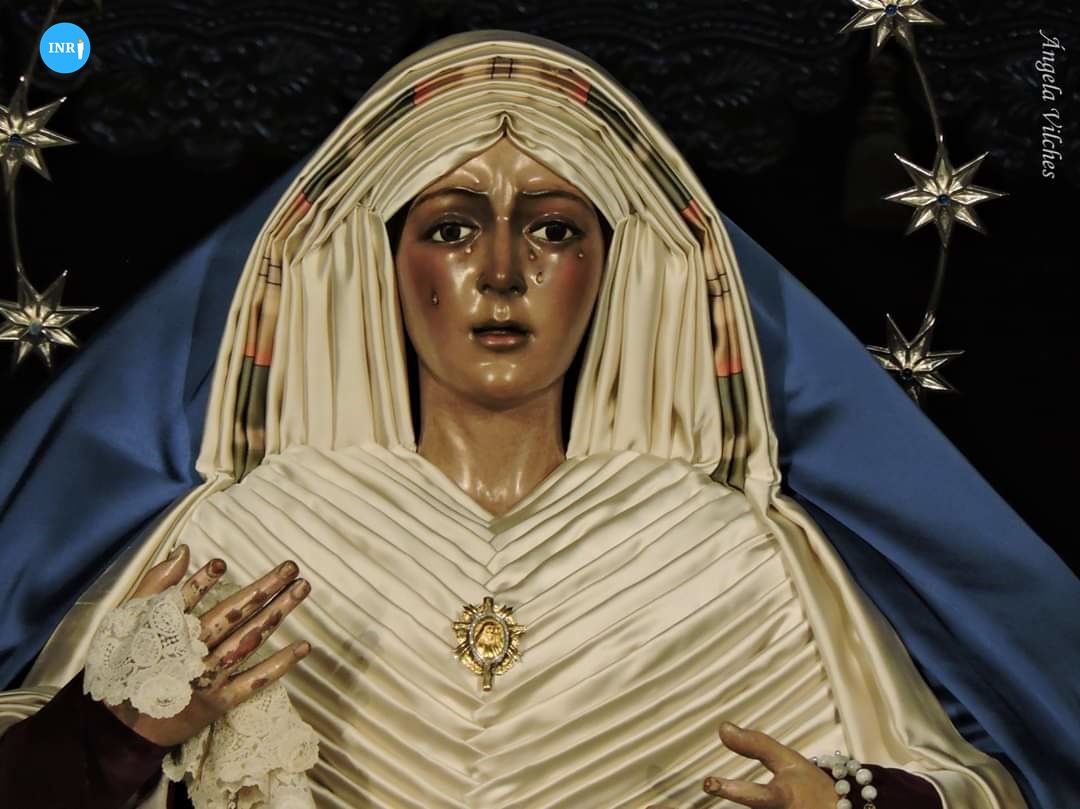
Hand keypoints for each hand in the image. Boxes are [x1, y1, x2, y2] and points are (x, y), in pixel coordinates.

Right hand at [103, 544, 311, 746]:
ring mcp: (208, 679)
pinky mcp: (220, 702)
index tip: (220, 563)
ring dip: (276, 614)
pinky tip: (303, 646)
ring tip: (302, 589)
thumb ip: (156, 584)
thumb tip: (183, 550)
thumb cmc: (127, 667)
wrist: (123, 729)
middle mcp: (189, 655)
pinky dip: (279, 665)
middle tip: (291, 567)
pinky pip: (253, 682)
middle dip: (262, 589)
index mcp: (164, 635)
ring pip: (247, 642)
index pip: (184, 603)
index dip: (201, 584)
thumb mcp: (128, 623)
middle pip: (230, 617)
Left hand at [700, 722, 835, 808]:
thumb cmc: (810, 787)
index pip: (756, 794)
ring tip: (770, 798)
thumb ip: (754, 745)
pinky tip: (775, 805)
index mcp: (784, 798)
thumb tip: (722, 727)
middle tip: (746, 792)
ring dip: (757, 807)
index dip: (732, 789)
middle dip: (742, 799)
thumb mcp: (787, 761)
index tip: (708, 783)